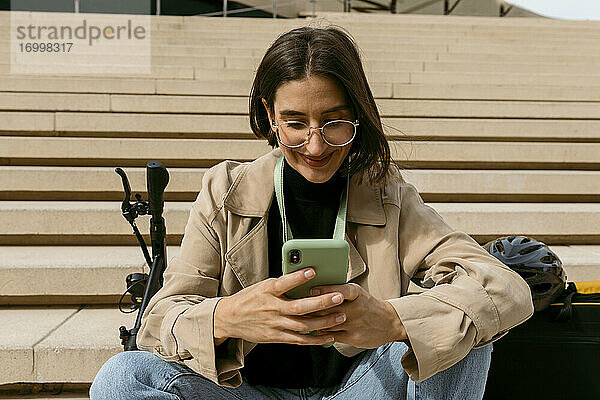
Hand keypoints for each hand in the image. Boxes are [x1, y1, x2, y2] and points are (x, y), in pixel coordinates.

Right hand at [213, 268, 347, 345]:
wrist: (229, 318)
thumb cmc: (250, 298)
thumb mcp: (262, 286)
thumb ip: (282, 284)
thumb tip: (306, 277)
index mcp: (267, 291)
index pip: (283, 283)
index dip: (298, 277)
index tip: (313, 271)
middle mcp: (272, 308)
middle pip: (300, 307)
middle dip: (322, 302)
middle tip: (339, 297)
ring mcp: (274, 325)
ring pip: (303, 326)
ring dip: (324, 322)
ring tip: (341, 316)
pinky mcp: (276, 337)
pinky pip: (299, 340)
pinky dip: (316, 339)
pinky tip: (329, 335)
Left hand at [308, 283, 407, 348]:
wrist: (389, 322)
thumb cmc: (368, 305)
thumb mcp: (358, 293)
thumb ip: (340, 291)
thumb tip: (315, 289)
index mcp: (357, 294)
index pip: (341, 290)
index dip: (326, 290)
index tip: (312, 290)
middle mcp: (357, 308)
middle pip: (330, 308)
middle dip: (314, 307)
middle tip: (299, 306)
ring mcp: (355, 324)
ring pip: (328, 322)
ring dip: (315, 321)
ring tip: (303, 318)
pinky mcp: (354, 337)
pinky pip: (332, 335)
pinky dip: (322, 332)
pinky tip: (316, 329)